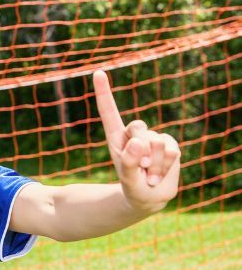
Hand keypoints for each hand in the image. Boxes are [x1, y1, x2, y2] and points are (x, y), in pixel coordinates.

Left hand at [93, 70, 180, 213]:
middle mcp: (135, 134)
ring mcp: (153, 138)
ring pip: (156, 143)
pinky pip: (172, 151)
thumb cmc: (132, 186)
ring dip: (153, 165)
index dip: (104, 92)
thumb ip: (129, 162)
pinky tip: (158, 174)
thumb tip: (138, 141)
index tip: (98, 72)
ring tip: (147, 174)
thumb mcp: (127, 179)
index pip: (109, 111)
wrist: (149, 197)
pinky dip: (165, 167)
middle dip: (140, 150)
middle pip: (138, 127)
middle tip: (139, 167)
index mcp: (117, 137)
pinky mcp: (170, 145)